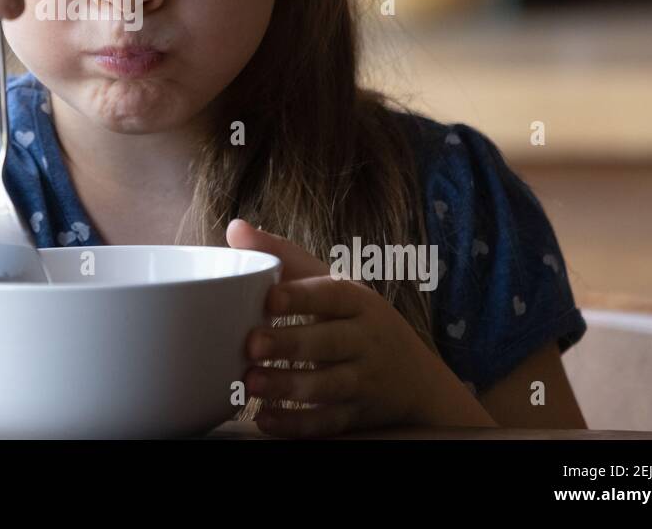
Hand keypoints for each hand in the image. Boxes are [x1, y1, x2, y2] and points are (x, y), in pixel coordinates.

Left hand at [225, 218, 488, 436]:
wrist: (416, 380)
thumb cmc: (355, 320)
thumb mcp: (331, 283)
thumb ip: (283, 256)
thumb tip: (235, 228)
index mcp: (357, 301)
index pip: (332, 295)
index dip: (301, 296)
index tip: (269, 298)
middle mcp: (365, 340)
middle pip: (328, 342)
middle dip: (289, 344)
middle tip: (250, 344)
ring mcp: (364, 380)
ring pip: (328, 385)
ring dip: (288, 386)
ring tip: (250, 383)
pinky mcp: (357, 416)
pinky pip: (327, 422)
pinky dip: (296, 424)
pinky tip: (265, 418)